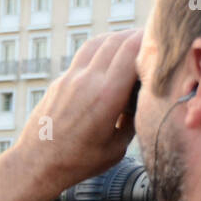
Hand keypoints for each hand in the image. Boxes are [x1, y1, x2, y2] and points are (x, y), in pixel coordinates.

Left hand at [13, 30, 142, 192]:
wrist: (36, 164)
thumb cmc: (78, 162)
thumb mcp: (117, 147)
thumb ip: (133, 119)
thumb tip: (143, 100)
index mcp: (106, 96)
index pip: (131, 50)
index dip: (150, 41)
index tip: (163, 45)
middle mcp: (87, 80)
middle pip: (117, 40)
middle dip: (138, 36)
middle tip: (154, 41)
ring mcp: (70, 78)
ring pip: (99, 42)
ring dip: (118, 38)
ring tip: (132, 45)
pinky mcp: (60, 81)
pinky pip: (84, 55)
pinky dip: (101, 50)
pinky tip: (109, 59)